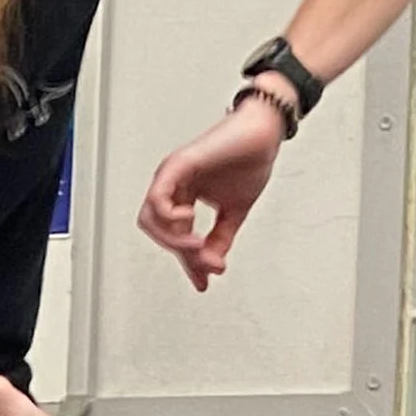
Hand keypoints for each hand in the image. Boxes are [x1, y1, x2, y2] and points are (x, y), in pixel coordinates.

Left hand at [137, 91, 287, 292]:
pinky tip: (189, 220)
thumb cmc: (249, 161)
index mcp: (183, 196)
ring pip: (151, 219)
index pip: (175, 237)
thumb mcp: (234, 213)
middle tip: (204, 259)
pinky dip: (170, 217)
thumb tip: (212, 265)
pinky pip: (157, 200)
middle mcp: (173, 186)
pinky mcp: (177, 166)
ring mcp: (171, 175)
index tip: (203, 282)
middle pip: (157, 231)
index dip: (187, 263)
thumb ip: (220, 239)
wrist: (264, 134)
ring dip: (174, 240)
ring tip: (198, 244)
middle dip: (180, 253)